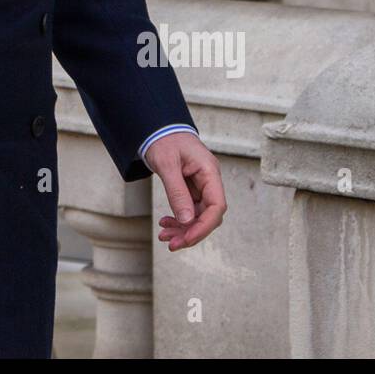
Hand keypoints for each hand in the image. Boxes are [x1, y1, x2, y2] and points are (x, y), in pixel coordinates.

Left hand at [144, 133, 225, 250]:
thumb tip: (186, 221)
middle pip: (209, 215)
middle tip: (171, 244)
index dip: (204, 226)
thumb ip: (177, 192)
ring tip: (165, 237)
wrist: (157, 129)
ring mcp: (202, 185)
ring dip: (183, 229)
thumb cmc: (163, 140)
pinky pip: (190, 210)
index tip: (187, 239)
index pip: (217, 206)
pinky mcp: (192, 189)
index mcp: (209, 171)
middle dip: (191, 232)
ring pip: (199, 215)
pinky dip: (179, 220)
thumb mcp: (167, 165)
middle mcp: (209, 180)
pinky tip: (166, 224)